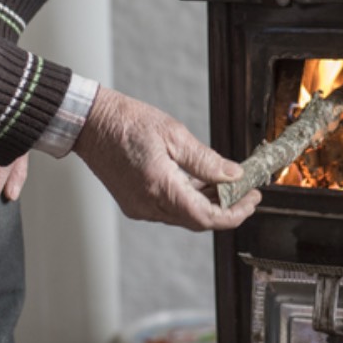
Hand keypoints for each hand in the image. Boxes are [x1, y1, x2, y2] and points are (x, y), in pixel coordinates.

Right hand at [72, 87, 259, 230]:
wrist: (90, 123)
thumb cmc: (127, 122)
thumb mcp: (174, 135)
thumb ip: (206, 160)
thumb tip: (233, 175)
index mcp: (160, 188)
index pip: (206, 217)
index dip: (234, 213)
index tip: (252, 199)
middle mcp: (148, 205)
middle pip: (197, 220)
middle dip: (226, 209)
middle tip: (247, 192)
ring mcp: (139, 207)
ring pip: (184, 215)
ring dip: (208, 204)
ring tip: (229, 184)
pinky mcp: (134, 202)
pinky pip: (169, 208)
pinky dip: (189, 199)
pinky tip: (203, 183)